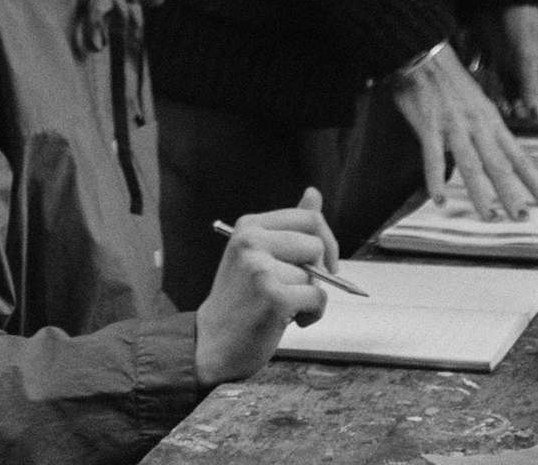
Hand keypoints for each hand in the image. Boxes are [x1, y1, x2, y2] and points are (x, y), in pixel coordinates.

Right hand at [193, 187, 338, 386]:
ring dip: (309, 297)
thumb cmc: (239, 300)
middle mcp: (252, 242)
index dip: (326, 241)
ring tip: (283, 308)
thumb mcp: (257, 254)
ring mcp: (261, 269)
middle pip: (316, 245)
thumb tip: (314, 192)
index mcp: (249, 227)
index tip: (323, 262)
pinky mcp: (274, 297)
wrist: (211, 344)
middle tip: (298, 289)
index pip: (308, 217)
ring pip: (315, 276)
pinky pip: (317, 298)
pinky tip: (290, 320)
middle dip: (318, 272)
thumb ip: (288, 226)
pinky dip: (312, 314)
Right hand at [387, 46, 537, 221]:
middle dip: (513, 194)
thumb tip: (495, 153)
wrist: (424, 54)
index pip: (519, 156)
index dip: (534, 180)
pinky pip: (433, 158)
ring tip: (489, 217)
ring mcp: (454, 126)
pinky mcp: (430, 126)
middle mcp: (478, 126)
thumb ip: (486, 129)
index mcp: (492, 120)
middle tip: (524, 218)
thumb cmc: (449, 80)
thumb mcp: (478, 102)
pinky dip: (436, 180)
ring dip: (480, 194)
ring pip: (471, 166)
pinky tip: (439, 199)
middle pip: (500, 166)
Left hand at [484, 4, 537, 142]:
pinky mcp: (514, 74)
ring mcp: (533, 74)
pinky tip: (502, 102)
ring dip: (524, 112)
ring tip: (512, 107)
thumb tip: (537, 117)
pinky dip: (509, 103)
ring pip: (535, 105)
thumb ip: (531, 86)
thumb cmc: (519, 22)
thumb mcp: (526, 54)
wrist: (494, 2)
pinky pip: (516, 97)